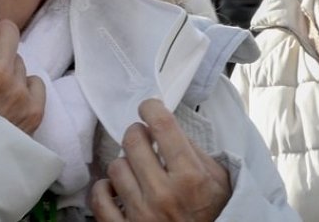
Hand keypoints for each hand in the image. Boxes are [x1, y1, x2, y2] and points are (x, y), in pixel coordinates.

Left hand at [90, 99, 229, 220]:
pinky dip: (105, 190)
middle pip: (132, 140)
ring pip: (115, 167)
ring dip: (126, 165)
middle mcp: (164, 194)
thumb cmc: (214, 213)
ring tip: (137, 171)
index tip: (149, 108)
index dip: (151, 108)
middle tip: (144, 139)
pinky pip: (100, 198)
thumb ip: (194, 150)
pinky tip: (118, 190)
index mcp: (191, 177)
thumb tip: (165, 126)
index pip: (162, 125)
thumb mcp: (219, 179)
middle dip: (138, 134)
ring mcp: (142, 214)